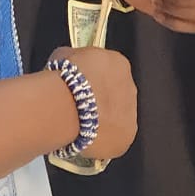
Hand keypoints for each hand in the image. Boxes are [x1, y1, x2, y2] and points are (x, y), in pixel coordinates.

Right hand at [50, 47, 138, 162]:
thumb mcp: (63, 56)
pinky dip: (102, 139)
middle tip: (81, 107)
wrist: (66, 106)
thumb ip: (73, 59)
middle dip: (101, 100)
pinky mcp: (126, 137)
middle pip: (116, 94)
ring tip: (81, 126)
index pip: (109, 70)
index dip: (94, 79)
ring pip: (117, 117)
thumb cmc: (63, 78)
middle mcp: (130, 87)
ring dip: (104, 120)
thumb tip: (68, 63)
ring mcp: (131, 114)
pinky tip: (85, 139)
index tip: (81, 86)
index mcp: (118, 64)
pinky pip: (114, 138)